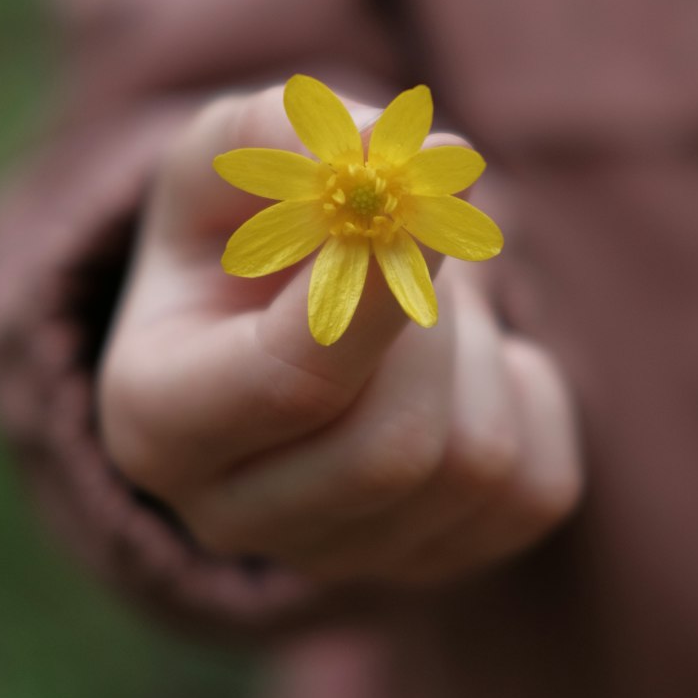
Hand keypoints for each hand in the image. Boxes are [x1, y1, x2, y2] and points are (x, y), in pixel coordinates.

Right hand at [98, 84, 583, 588]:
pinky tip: (459, 366)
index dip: (374, 286)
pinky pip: (540, 486)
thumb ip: (285, 136)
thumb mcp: (225, 164)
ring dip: (475, 344)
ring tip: (420, 305)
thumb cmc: (240, 236)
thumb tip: (406, 151)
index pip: (289, 383)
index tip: (419, 193)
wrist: (269, 325)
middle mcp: (236, 517)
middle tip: (415, 243)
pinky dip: (522, 392)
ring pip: (476, 462)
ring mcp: (344, 559)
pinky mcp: (440, 561)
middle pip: (395, 449)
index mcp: (158, 421)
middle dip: (429, 322)